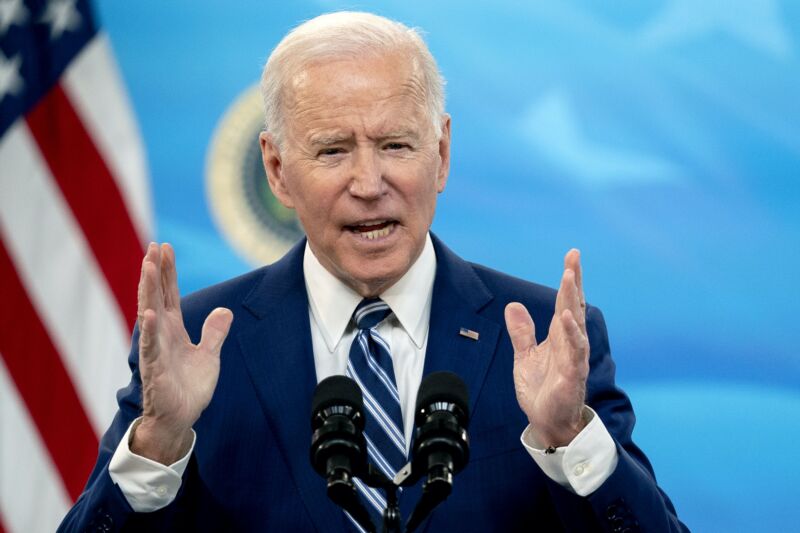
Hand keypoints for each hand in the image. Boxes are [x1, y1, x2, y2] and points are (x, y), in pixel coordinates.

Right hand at [131, 243, 232, 464]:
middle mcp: (161, 334)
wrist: (181, 418)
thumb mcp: (209, 355)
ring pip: (149, 314)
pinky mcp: (154, 368)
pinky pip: (150, 346)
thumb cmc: (190, 388)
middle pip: (157, 296)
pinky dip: (150, 329)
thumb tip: (225, 311)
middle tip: (153, 245)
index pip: (169, 293)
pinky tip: (149, 312)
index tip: (164, 247)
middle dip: (155, 271)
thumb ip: (215, 332)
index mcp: (173, 329)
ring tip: (146, 266)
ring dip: (148, 290)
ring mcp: (155, 349)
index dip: (167, 271)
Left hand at [505, 249, 589, 446]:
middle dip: (573, 281)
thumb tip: (513, 305)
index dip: (569, 279)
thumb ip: (522, 332)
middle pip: (573, 306)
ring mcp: (573, 357)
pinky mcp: (572, 375)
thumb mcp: (524, 356)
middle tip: (573, 257)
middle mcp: (569, 342)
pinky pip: (575, 351)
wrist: (547, 422)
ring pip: (576, 324)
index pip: (565, 302)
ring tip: (569, 279)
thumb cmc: (541, 390)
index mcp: (559, 336)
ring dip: (573, 301)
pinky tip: (568, 318)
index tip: (572, 255)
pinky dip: (572, 334)